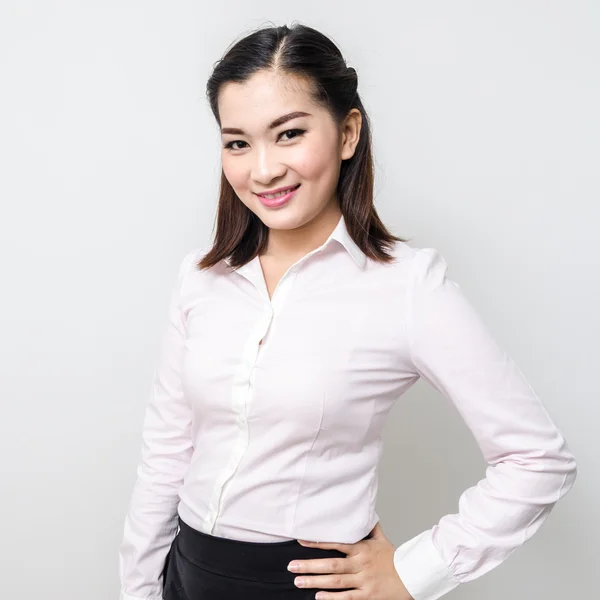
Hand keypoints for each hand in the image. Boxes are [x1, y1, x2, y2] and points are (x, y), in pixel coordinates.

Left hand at [288, 522, 414, 598]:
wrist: (412, 577)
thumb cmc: (394, 559)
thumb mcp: (382, 540)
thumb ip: (371, 527)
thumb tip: (365, 513)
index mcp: (361, 549)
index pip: (336, 543)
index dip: (318, 542)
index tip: (301, 541)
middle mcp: (360, 564)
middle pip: (331, 565)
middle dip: (309, 566)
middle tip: (291, 566)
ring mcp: (363, 580)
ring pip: (335, 581)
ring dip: (315, 581)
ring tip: (298, 581)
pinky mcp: (367, 595)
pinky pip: (346, 597)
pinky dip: (332, 598)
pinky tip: (318, 596)